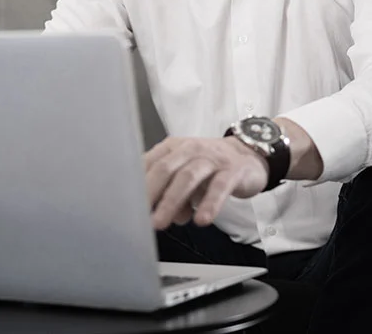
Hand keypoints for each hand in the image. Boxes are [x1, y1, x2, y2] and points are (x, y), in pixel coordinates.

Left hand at [144, 136, 267, 229]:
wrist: (247, 155)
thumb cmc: (208, 166)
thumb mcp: (183, 173)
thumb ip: (167, 193)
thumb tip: (154, 216)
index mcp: (172, 148)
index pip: (149, 164)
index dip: (135, 184)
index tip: (124, 205)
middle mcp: (190, 150)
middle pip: (165, 169)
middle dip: (149, 194)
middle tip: (138, 216)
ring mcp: (211, 159)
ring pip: (188, 177)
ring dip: (172, 201)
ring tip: (161, 223)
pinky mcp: (232, 171)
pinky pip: (219, 187)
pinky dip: (209, 204)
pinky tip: (201, 219)